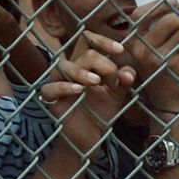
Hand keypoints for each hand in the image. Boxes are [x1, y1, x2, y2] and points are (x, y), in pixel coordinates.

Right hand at [40, 32, 134, 153]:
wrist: (91, 138)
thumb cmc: (102, 111)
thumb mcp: (118, 94)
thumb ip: (124, 80)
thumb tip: (128, 72)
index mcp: (86, 63)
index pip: (88, 39)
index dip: (103, 41)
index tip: (120, 50)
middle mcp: (71, 69)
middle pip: (84, 54)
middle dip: (104, 64)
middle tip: (114, 82)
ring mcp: (59, 83)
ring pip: (64, 65)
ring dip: (82, 71)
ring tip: (97, 82)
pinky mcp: (51, 100)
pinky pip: (50, 88)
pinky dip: (64, 86)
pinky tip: (79, 90)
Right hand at [126, 0, 178, 113]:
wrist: (169, 104)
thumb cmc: (160, 73)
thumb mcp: (148, 53)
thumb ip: (152, 31)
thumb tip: (169, 1)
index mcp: (132, 45)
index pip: (140, 14)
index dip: (158, 4)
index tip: (172, 1)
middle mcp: (143, 51)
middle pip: (168, 18)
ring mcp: (161, 57)